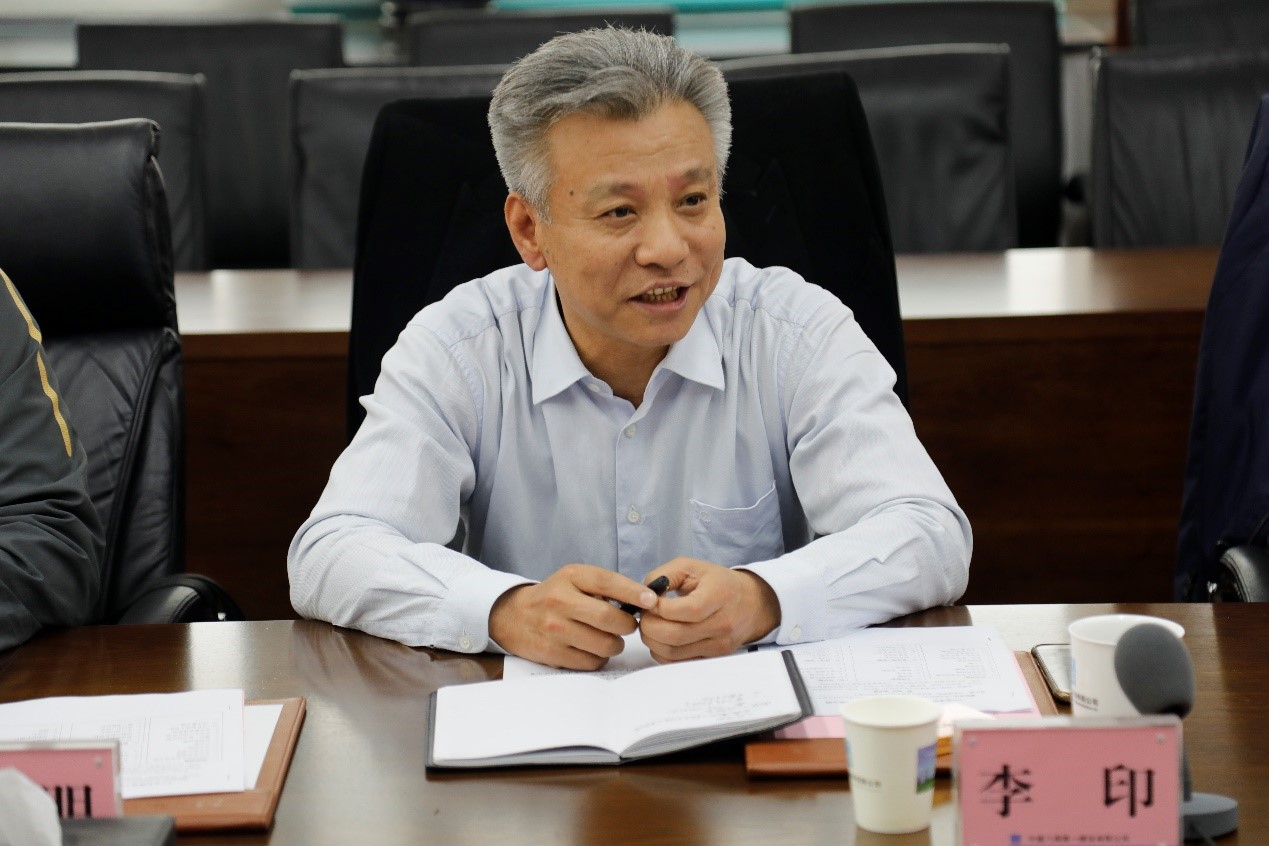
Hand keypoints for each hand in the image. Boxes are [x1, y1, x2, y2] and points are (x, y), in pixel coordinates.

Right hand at [488, 564, 659, 669]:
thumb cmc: (555, 597)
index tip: (651, 601)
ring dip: (614, 644)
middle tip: (626, 626)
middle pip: (609, 618)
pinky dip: (599, 658)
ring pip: (604, 645)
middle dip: (627, 625)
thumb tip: (643, 601)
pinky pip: (592, 662)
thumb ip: (605, 587)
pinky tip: (591, 648)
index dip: (634, 592)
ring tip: (607, 638)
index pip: (608, 582)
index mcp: (571, 577)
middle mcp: (560, 601)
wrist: (514, 617)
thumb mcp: (575, 580)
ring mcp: (555, 629)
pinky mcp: (552, 653)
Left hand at [638, 558, 780, 661]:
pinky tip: (661, 638)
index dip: (660, 608)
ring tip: (651, 626)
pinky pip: (678, 662)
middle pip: (676, 636)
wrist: (750, 603)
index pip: (688, 610)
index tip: (649, 601)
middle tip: (645, 616)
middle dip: (650, 626)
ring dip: (652, 641)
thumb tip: (643, 595)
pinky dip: (662, 652)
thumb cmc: (717, 583)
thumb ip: (664, 575)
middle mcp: (722, 623)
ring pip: (674, 652)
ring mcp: (718, 644)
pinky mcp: (712, 657)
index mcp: (720, 595)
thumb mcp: (691, 566)